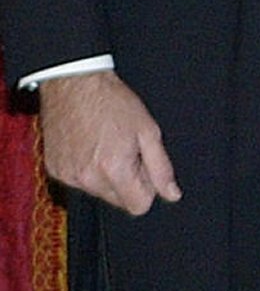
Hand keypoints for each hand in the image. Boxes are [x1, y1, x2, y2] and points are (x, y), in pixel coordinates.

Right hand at [39, 70, 181, 215]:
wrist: (74, 83)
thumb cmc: (112, 101)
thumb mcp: (148, 130)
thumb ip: (161, 168)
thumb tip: (172, 194)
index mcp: (114, 170)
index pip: (138, 206)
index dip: (147, 187)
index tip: (143, 165)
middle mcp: (88, 178)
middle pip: (118, 201)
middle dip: (127, 180)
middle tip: (125, 148)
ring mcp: (68, 176)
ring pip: (98, 192)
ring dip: (106, 175)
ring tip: (106, 143)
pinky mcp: (55, 170)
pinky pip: (78, 181)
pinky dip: (86, 169)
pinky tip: (88, 145)